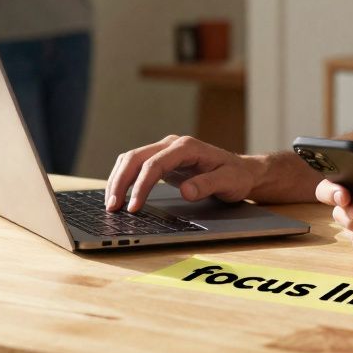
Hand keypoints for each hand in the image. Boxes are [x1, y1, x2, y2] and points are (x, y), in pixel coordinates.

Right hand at [105, 135, 262, 211]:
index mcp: (187, 147)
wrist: (242, 171)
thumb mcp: (228, 182)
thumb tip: (185, 191)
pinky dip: (124, 179)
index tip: (133, 207)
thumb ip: (207, 185)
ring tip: (110, 204)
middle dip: (121, 182)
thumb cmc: (236, 176)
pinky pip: (136, 166)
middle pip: (136, 157)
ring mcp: (165, 151)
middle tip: (112, 207)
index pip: (155, 164)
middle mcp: (172, 144)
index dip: (141, 185)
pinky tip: (118, 195)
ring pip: (131, 159)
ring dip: (118, 180)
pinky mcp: (162, 160)